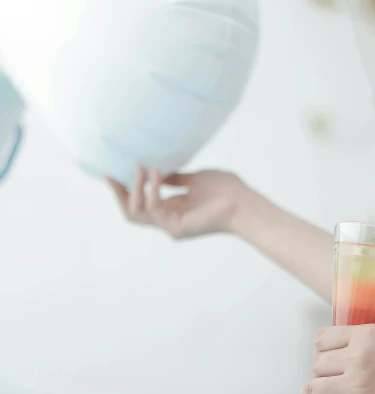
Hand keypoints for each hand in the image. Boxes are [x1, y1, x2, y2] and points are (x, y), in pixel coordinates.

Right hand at [107, 166, 251, 238]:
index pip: (139, 204)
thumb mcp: (195, 179)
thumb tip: (156, 169)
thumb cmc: (227, 191)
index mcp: (172, 210)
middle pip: (131, 213)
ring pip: (136, 212)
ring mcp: (171, 226)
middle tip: (111, 174)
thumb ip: (175, 178)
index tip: (111, 172)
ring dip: (135, 187)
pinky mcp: (176, 227)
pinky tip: (157, 171)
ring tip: (141, 166)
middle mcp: (168, 221)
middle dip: (118, 194)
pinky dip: (153, 188)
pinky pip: (154, 208)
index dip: (123, 190)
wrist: (245, 204)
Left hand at [302, 325, 374, 393]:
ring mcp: (357, 386)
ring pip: (311, 389)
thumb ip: (364, 345)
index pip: (322, 340)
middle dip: (323, 375)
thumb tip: (338, 359)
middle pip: (316, 365)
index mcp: (366, 335)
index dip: (323, 352)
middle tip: (333, 384)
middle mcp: (358, 357)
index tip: (328, 362)